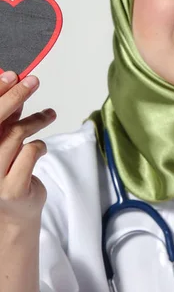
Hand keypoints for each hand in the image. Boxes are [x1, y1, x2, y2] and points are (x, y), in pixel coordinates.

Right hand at [0, 71, 55, 227]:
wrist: (11, 216)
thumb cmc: (5, 174)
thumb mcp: (2, 144)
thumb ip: (6, 120)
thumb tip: (14, 85)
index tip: (12, 74)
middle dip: (15, 96)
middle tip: (33, 80)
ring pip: (16, 135)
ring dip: (36, 120)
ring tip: (50, 114)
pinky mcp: (13, 188)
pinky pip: (30, 153)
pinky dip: (40, 145)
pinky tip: (42, 146)